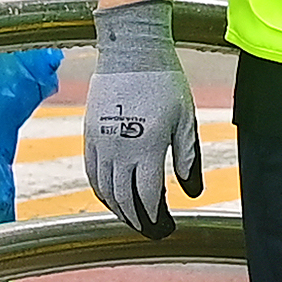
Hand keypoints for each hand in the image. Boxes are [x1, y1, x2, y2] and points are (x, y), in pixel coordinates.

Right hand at [81, 0, 199, 234]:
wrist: (132, 50)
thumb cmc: (165, 82)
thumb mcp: (186, 119)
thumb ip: (188, 158)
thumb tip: (191, 193)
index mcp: (147, 147)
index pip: (149, 198)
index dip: (158, 219)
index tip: (168, 229)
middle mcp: (119, 149)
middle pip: (125, 200)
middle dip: (139, 221)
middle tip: (152, 231)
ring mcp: (100, 142)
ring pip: (105, 190)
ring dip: (119, 210)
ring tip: (134, 219)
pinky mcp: (89, 134)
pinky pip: (92, 172)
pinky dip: (102, 191)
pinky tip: (113, 198)